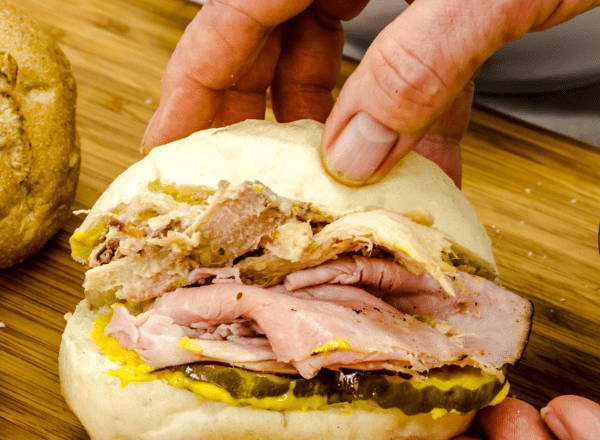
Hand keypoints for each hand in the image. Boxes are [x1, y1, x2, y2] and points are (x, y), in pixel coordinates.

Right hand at [142, 0, 598, 187]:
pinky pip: (404, 67)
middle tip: (253, 188)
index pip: (228, 16)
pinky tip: (426, 172)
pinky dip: (413, 123)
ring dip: (347, 136)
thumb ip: (417, 67)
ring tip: (347, 196)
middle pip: (271, 41)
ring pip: (337, 62)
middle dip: (263, 121)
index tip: (168, 154)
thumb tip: (352, 158)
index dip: (191, 91)